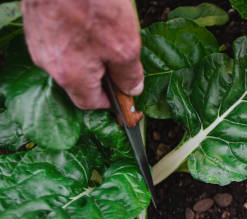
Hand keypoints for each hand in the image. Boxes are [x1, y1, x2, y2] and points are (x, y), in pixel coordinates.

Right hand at [22, 0, 142, 108]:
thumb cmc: (93, 5)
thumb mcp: (125, 46)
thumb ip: (129, 74)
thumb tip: (132, 89)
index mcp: (71, 75)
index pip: (89, 103)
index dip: (110, 101)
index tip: (124, 93)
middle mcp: (49, 62)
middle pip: (79, 81)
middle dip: (101, 75)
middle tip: (121, 59)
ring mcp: (39, 41)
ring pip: (69, 59)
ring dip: (90, 54)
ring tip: (108, 34)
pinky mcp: (37, 22)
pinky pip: (60, 39)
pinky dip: (78, 37)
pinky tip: (92, 21)